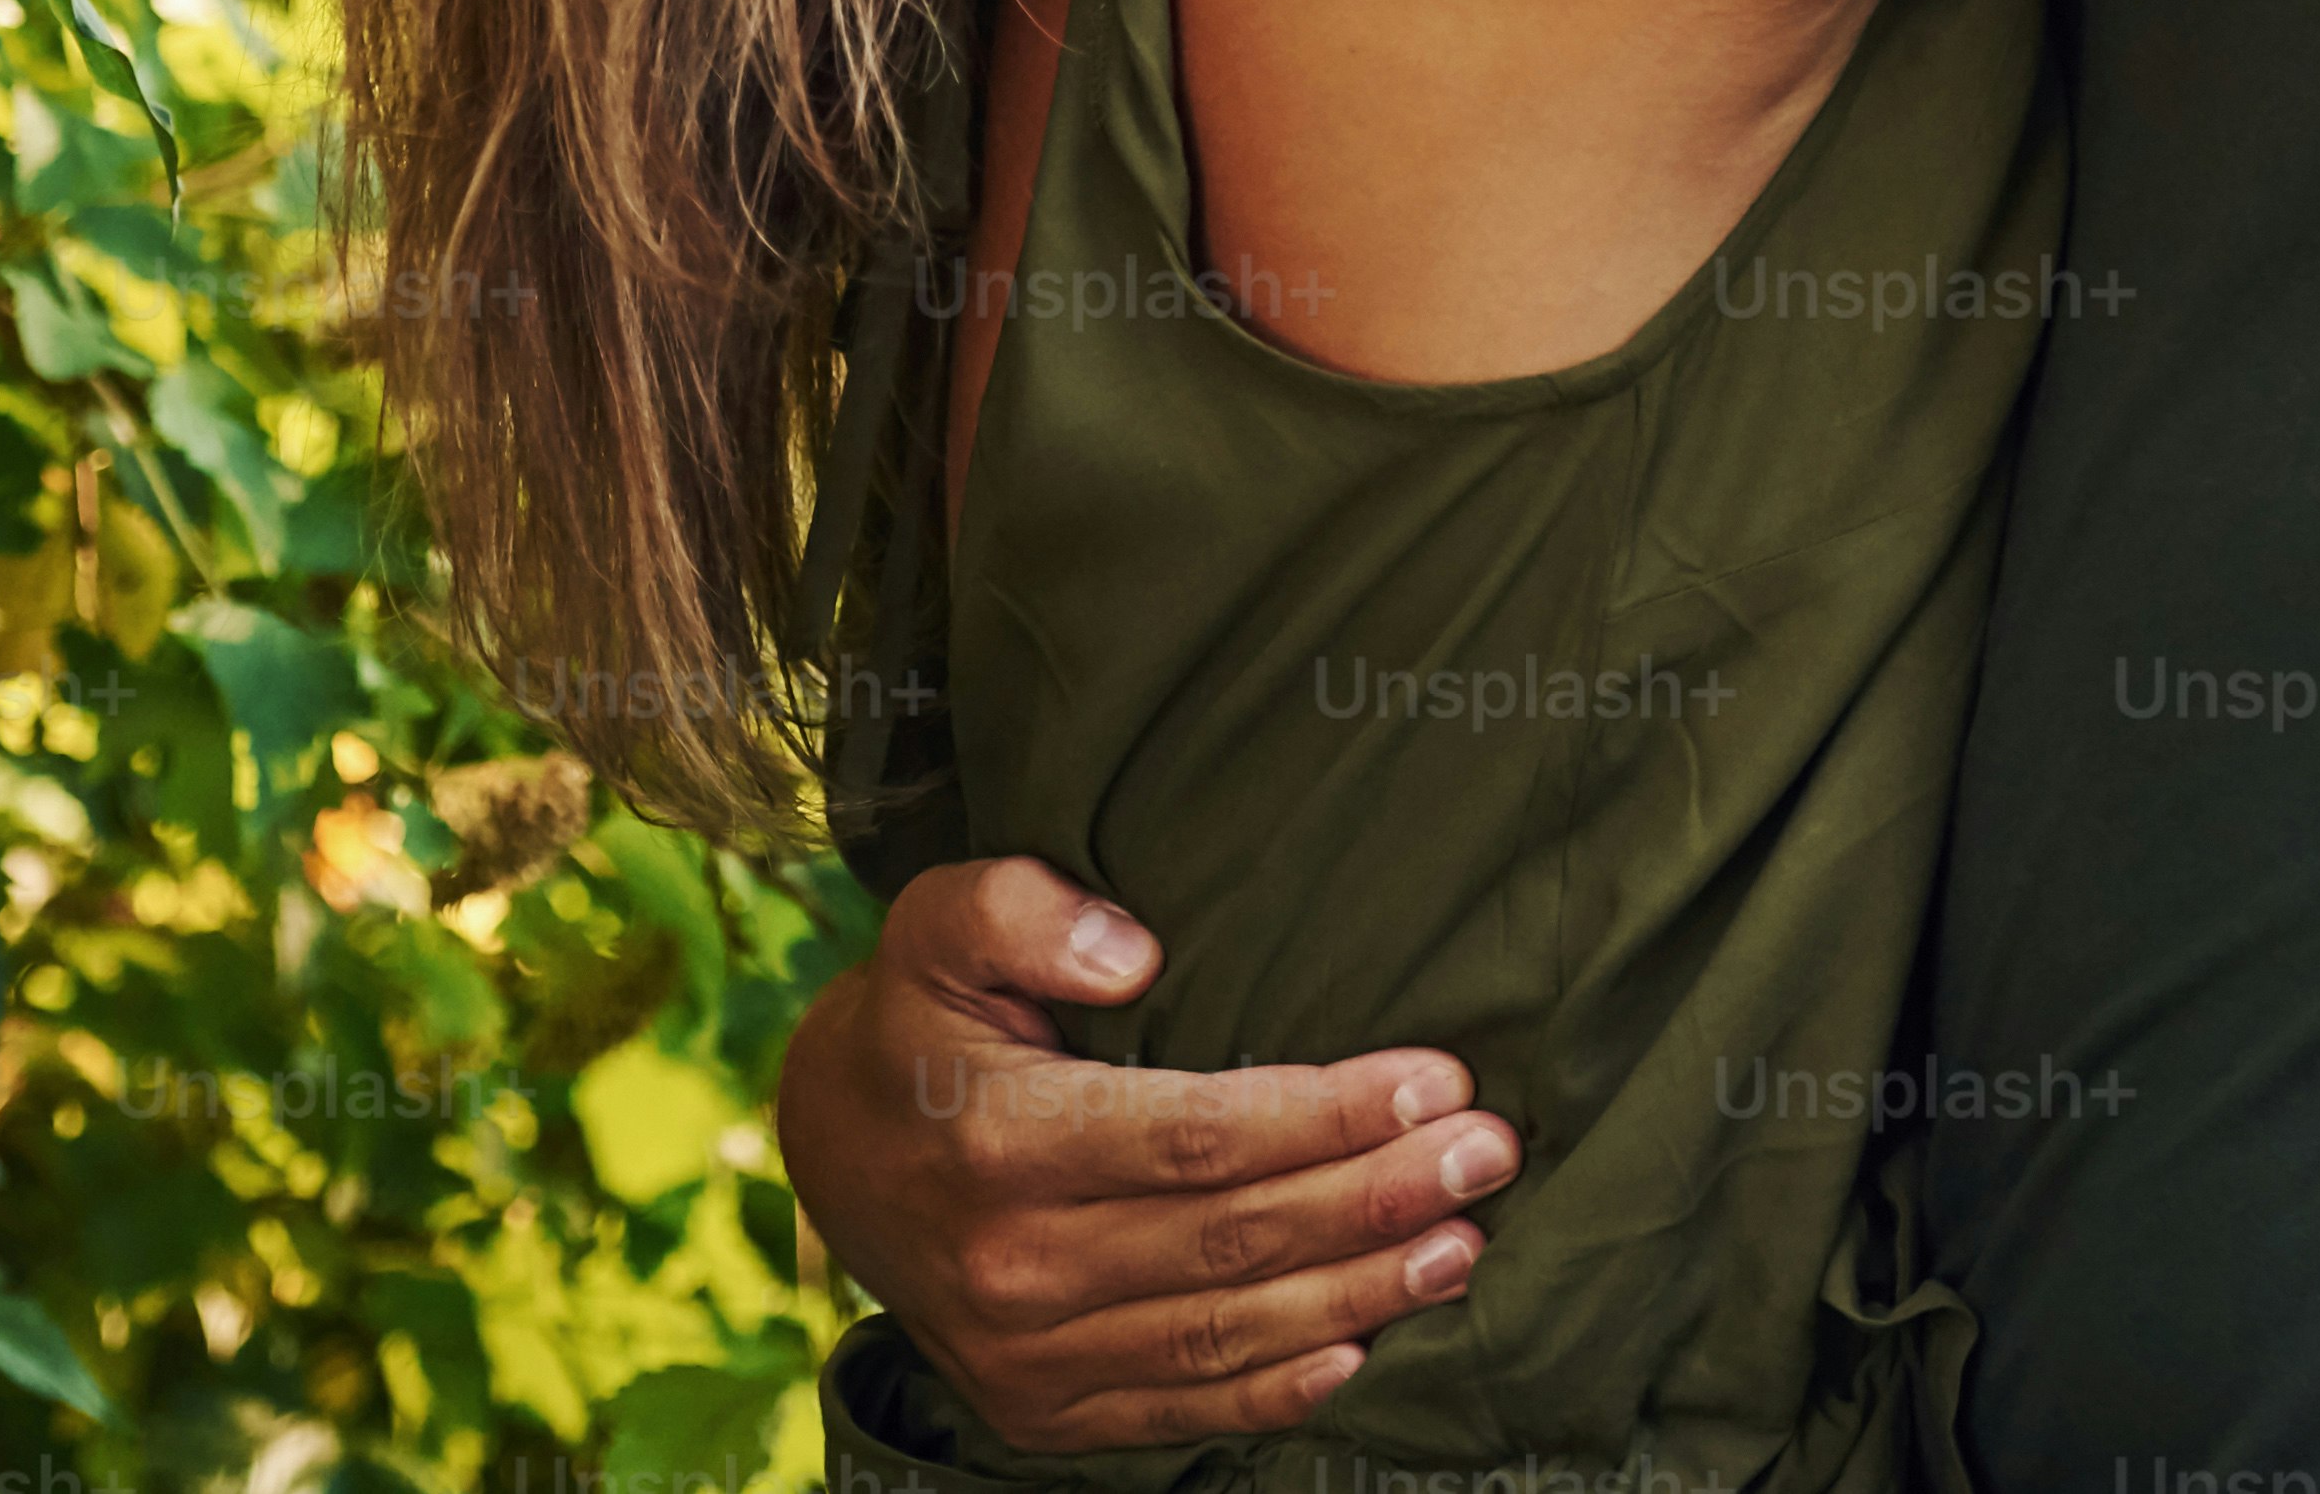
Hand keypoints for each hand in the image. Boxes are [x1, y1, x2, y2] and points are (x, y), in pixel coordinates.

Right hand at [770, 857, 1517, 1444]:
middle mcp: (1011, 1265)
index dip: (1328, 1114)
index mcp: (996, 1142)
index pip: (1200, 1136)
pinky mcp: (1038, 1410)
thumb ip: (1024, 909)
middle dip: (1377, 1198)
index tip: (1437, 1080)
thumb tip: (1134, 949)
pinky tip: (1365, 1344)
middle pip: (1235, 1239)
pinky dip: (1281, 1387)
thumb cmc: (919, 1021)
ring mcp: (1025, 1356)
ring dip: (1360, 1293)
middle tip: (1488, 1156)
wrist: (830, 1153)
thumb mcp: (937, 925)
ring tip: (1463, 1245)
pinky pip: (1183, 1407)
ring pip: (1226, 1331)